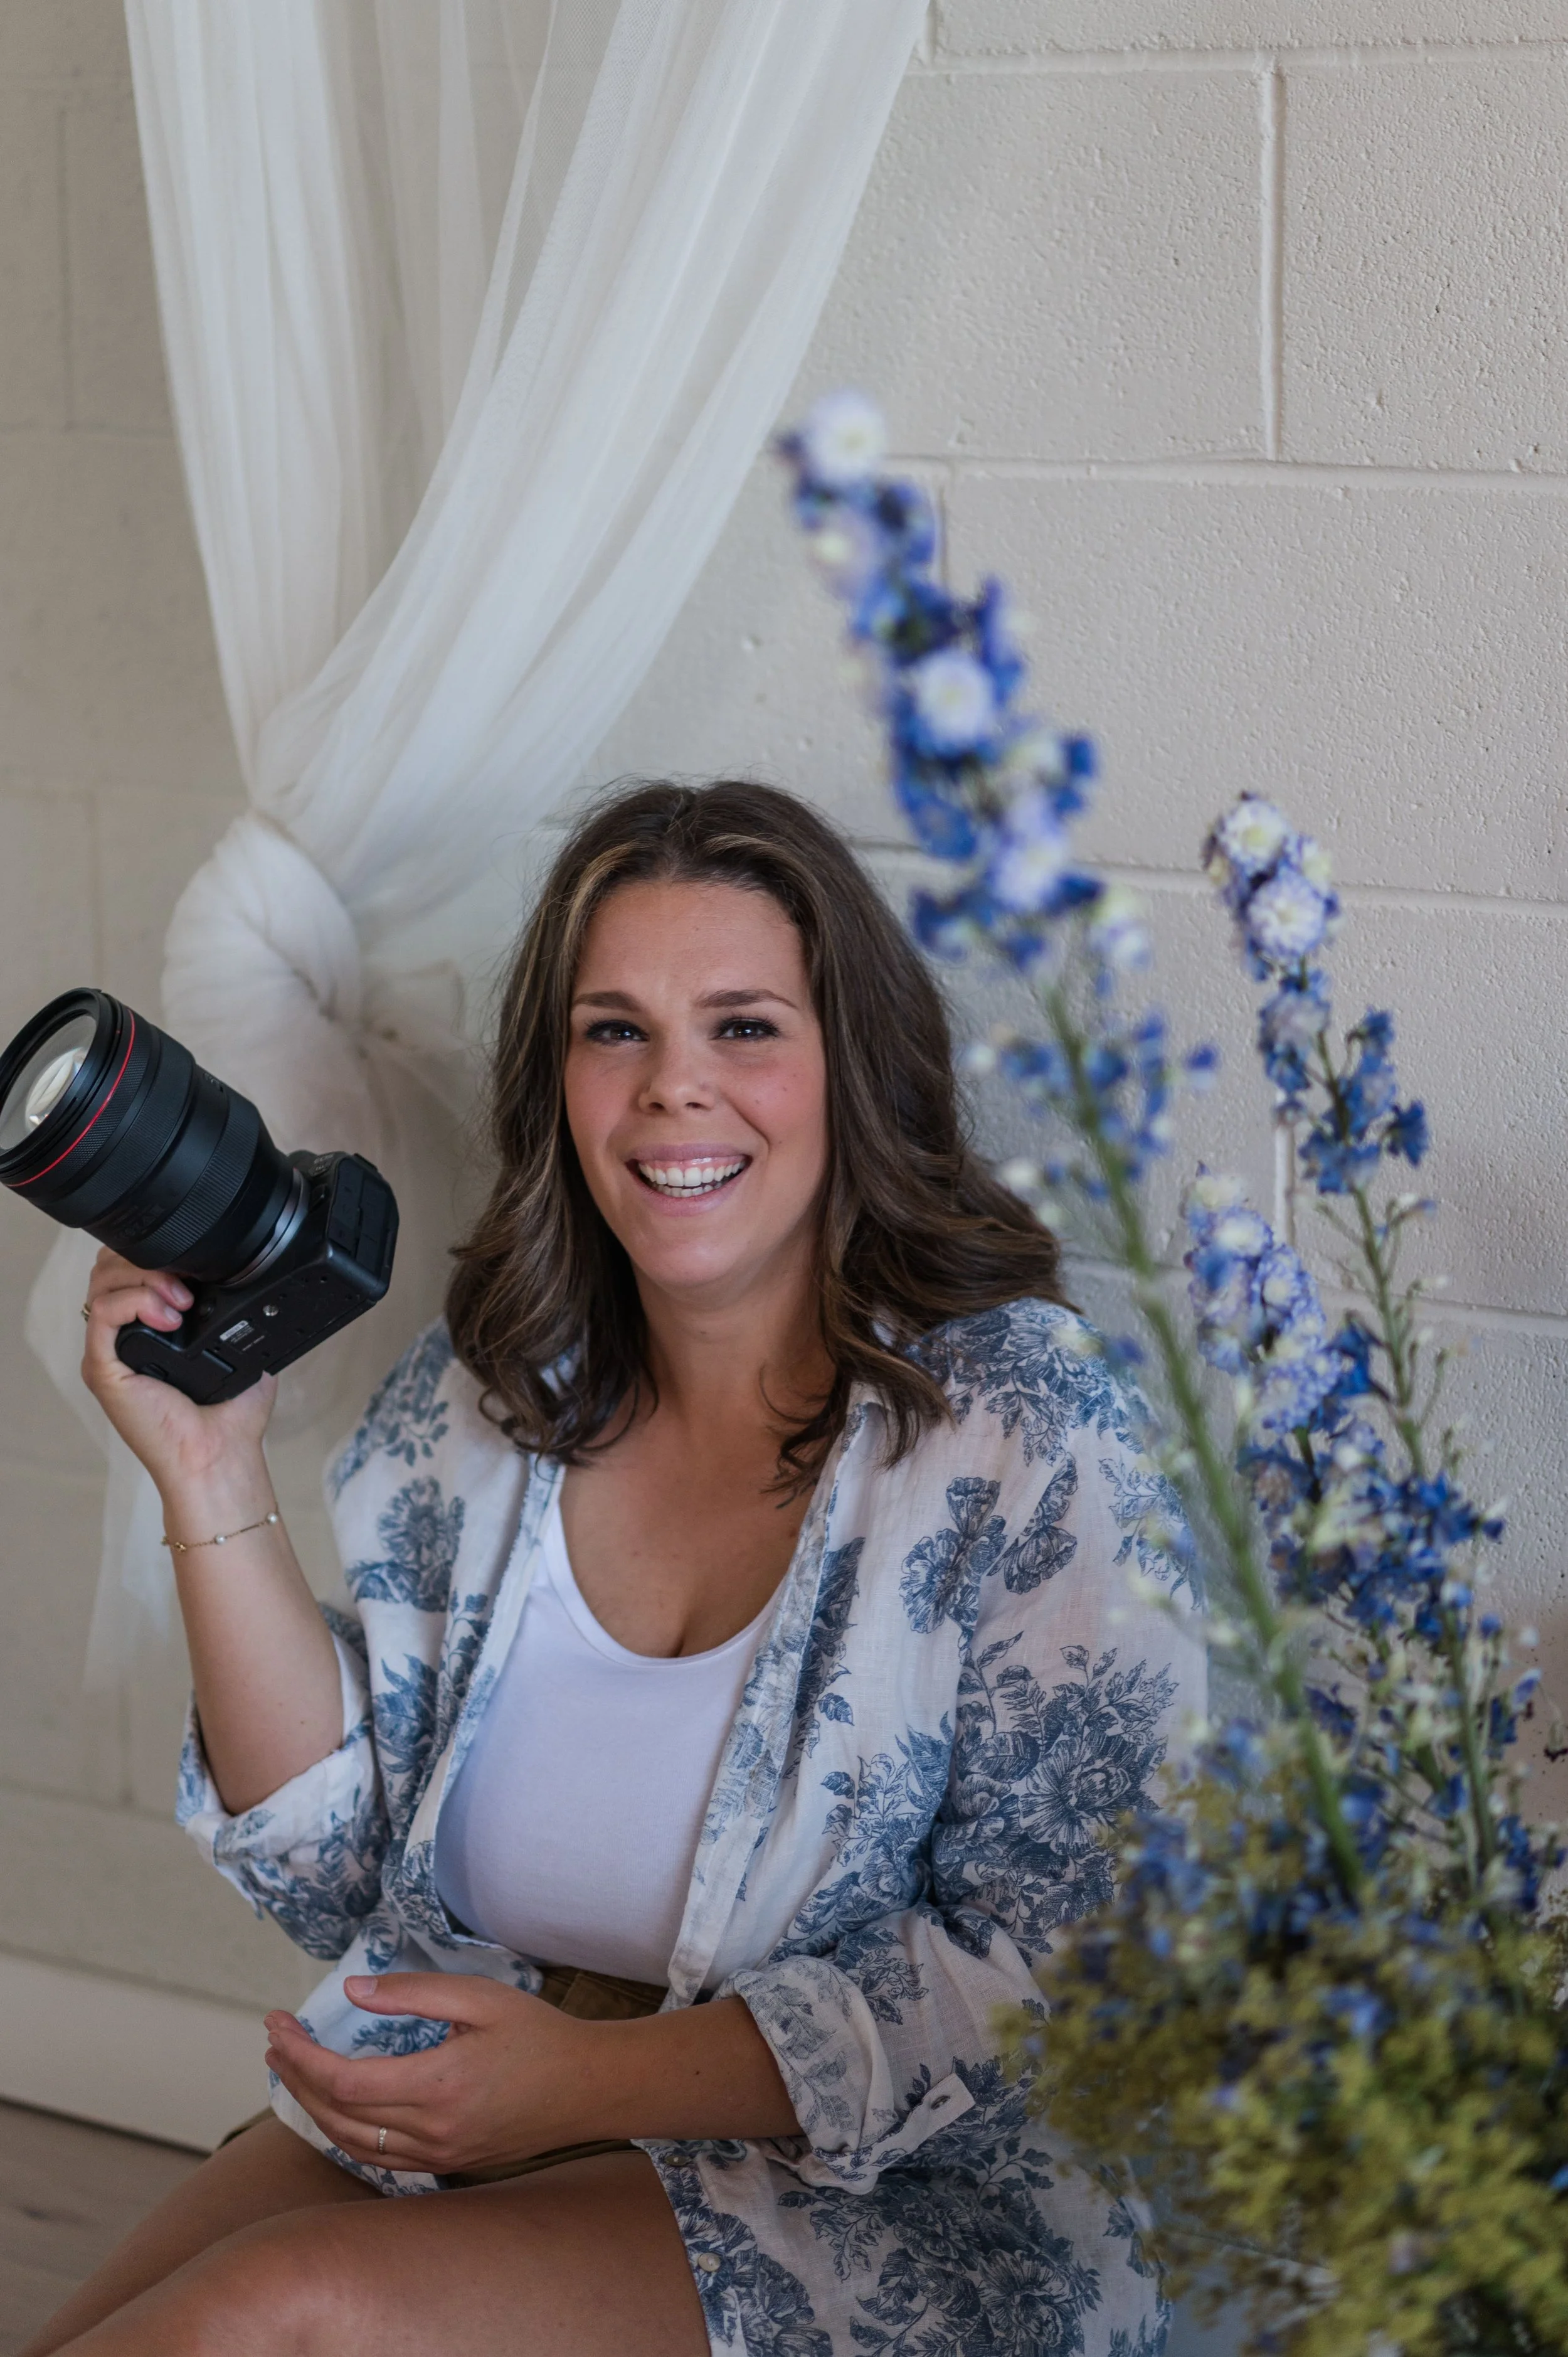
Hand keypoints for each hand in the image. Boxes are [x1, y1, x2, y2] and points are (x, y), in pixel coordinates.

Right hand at [81, 1247, 276, 1493]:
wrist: (219, 1456)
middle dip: (148, 1258)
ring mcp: (108, 1353)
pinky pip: (101, 1316)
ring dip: (144, 1277)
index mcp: (147, 1329)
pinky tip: (169, 1318)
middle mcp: (122, 1338)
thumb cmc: (230, 1416)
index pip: (130, 1267)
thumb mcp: (238, 1348)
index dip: (156, 1253)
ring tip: (182, 1301)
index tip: (198, 1264)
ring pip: (101, 1283)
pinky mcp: (102, 1370)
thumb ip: (232, 1311)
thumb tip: (248, 1278)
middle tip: (189, 1283)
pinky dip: (134, 1303)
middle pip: (109, 1267)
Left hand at [264, 1974, 605, 2175]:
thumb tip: (352, 1991)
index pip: (344, 2082)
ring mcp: (438, 2155)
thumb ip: (412, 1993)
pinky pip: (377, 2157)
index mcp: (438, 2086)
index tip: (279, 2023)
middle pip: (337, 2115)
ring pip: (351, 2143)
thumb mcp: (479, 1997)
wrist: (587, 2088)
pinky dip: (343, 2131)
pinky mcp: (446, 2163)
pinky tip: (332, 2105)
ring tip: (290, 2069)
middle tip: (274, 2040)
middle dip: (294, 2077)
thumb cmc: (538, 2035)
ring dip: (311, 2107)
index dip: (302, 2055)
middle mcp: (432, 2131)